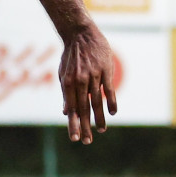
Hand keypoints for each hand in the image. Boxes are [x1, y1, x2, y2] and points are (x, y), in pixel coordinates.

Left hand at [58, 24, 116, 143]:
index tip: (75, 138)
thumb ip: (66, 93)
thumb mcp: (63, 74)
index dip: (73, 124)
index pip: (71, 109)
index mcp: (67, 84)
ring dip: (99, 118)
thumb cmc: (70, 56)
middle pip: (83, 109)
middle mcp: (79, 82)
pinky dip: (111, 102)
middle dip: (85, 126)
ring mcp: (93, 76)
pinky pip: (108, 90)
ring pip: (97, 102)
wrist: (80, 34)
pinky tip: (113, 113)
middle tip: (87, 141)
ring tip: (101, 130)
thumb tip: (66, 112)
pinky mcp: (105, 70)